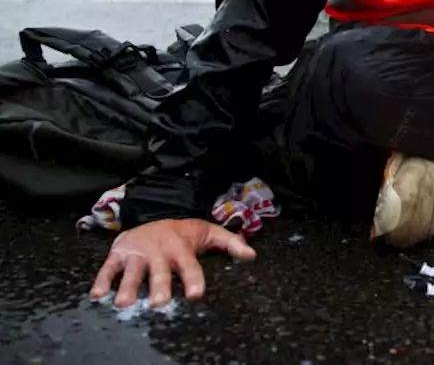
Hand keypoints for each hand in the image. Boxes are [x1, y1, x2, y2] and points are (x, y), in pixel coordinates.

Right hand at [89, 218, 255, 307]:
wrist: (152, 214)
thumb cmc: (182, 231)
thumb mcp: (208, 232)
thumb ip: (230, 243)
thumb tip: (252, 256)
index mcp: (181, 249)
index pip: (190, 266)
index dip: (193, 279)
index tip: (196, 294)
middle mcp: (159, 252)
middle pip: (159, 272)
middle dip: (158, 286)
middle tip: (158, 303)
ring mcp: (138, 253)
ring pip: (132, 272)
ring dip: (127, 287)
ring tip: (124, 303)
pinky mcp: (119, 253)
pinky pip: (109, 267)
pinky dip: (102, 280)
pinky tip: (97, 295)